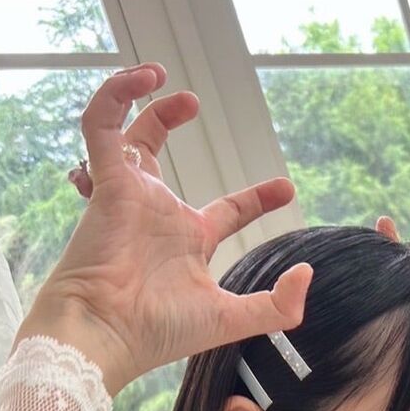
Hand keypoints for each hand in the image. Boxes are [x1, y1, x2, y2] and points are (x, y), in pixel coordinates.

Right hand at [37, 62, 312, 385]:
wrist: (107, 334)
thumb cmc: (159, 332)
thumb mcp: (232, 320)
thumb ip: (278, 306)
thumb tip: (307, 273)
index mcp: (189, 242)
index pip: (228, 210)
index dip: (258, 197)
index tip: (286, 188)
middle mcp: (158, 214)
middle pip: (158, 153)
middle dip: (171, 119)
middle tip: (194, 102)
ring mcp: (131, 195)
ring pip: (128, 132)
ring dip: (143, 101)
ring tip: (160, 76)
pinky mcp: (107, 181)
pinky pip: (102, 126)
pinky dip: (116, 96)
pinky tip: (142, 79)